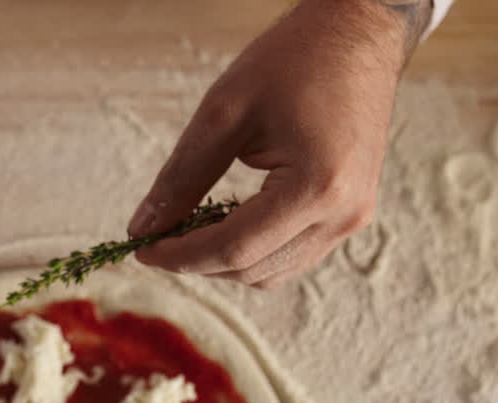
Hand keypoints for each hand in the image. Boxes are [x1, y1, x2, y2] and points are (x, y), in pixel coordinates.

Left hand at [129, 0, 427, 286]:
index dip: (180, 256)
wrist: (356, 35)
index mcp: (317, 187)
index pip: (234, 248)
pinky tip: (223, 225)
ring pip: (272, 272)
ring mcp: (352, 219)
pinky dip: (253, 251)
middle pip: (252, 269)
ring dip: (224, 261)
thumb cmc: (295, 60)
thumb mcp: (224, 112)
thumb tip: (143, 227)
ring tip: (187, 230)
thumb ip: (182, 176)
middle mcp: (344, 214)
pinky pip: (292, 256)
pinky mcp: (350, 215)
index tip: (141, 249)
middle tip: (156, 237)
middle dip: (197, 261)